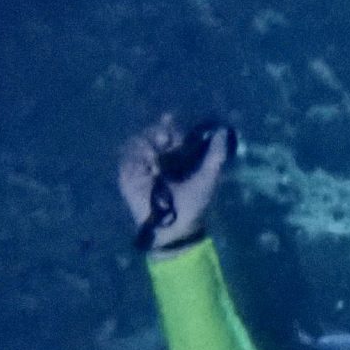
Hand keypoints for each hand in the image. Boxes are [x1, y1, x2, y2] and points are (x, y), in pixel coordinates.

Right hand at [118, 115, 231, 249]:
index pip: (170, 132)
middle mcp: (158, 157)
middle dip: (157, 131)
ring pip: (138, 141)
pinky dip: (135, 155)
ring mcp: (142, 166)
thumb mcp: (209, 177)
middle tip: (164, 137)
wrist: (176, 228)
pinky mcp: (128, 176)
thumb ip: (216, 154)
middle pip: (152, 133)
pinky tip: (147, 161)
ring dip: (146, 141)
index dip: (170, 125)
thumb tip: (222, 130)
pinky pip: (126, 157)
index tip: (170, 121)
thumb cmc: (195, 204)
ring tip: (156, 151)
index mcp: (176, 155)